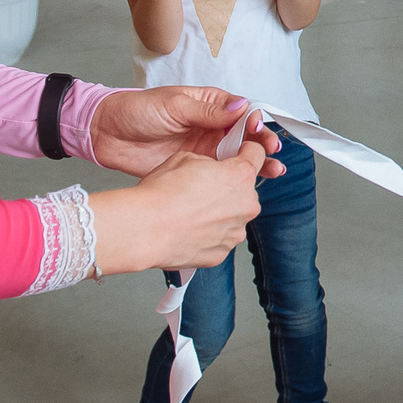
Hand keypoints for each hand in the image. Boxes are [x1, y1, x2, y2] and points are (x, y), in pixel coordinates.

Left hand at [90, 87, 284, 179]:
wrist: (106, 135)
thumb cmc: (137, 111)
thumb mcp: (174, 105)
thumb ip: (208, 110)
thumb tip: (242, 106)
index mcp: (209, 104)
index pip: (242, 111)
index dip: (255, 120)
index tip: (260, 129)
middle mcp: (211, 126)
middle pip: (246, 136)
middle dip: (263, 143)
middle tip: (274, 151)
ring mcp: (203, 149)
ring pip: (238, 157)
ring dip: (257, 164)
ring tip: (275, 171)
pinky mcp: (193, 169)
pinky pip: (219, 175)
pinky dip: (235, 180)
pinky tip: (249, 185)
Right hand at [91, 137, 266, 274]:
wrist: (145, 229)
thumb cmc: (160, 194)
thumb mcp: (185, 157)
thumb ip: (208, 162)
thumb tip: (209, 168)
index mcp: (240, 175)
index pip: (258, 154)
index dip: (247, 150)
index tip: (242, 152)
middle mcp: (246, 205)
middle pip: (245, 190)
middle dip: (228, 187)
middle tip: (202, 188)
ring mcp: (235, 232)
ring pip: (233, 217)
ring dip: (218, 213)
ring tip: (190, 211)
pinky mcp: (222, 253)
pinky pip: (220, 239)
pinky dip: (208, 234)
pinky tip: (188, 228)